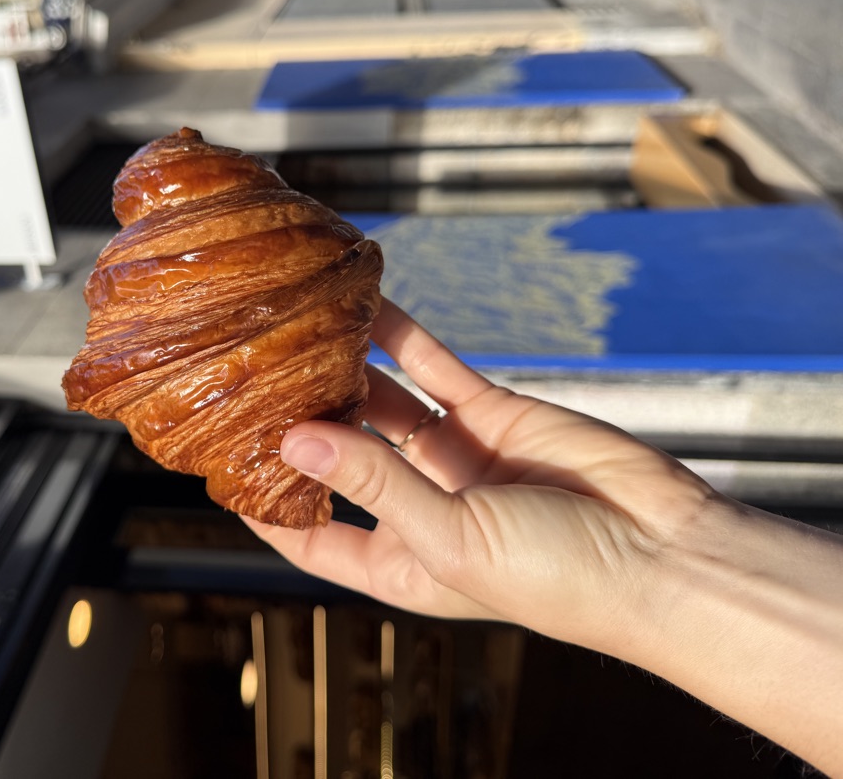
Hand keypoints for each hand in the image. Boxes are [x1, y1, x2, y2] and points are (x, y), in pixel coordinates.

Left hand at [245, 296, 716, 650]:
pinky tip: (359, 306)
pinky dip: (399, 337)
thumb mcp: (450, 539)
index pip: (311, 536)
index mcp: (399, 562)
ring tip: (291, 333)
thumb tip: (294, 442)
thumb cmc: (559, 576)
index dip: (266, 506)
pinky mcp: (489, 412)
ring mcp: (452, 455)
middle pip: (340, 457)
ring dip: (341, 370)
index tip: (220, 467)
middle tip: (248, 379)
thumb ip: (373, 483)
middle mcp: (418, 507)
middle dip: (299, 422)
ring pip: (381, 402)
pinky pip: (432, 366)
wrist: (663, 549)